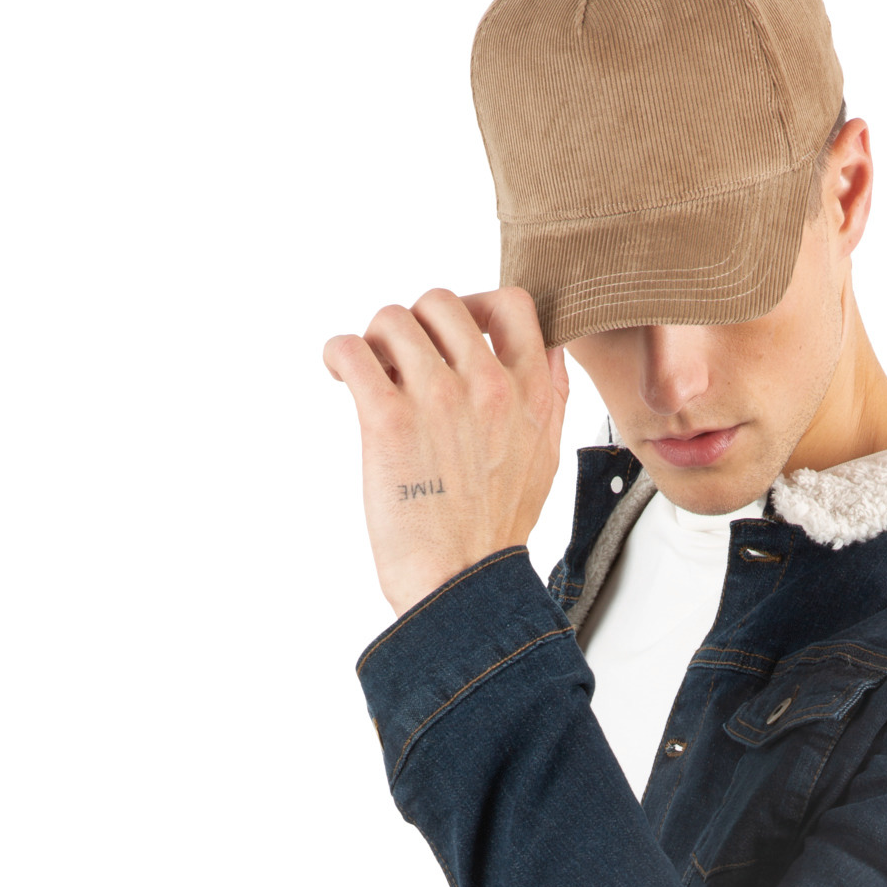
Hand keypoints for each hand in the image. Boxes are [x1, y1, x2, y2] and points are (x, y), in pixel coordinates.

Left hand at [323, 288, 567, 617]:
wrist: (461, 584)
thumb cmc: (493, 531)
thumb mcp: (545, 456)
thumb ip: (548, 396)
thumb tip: (545, 350)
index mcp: (530, 393)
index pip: (510, 304)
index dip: (475, 306)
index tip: (453, 332)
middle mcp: (489, 385)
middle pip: (441, 303)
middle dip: (414, 325)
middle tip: (401, 361)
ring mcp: (438, 398)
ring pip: (392, 319)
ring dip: (374, 342)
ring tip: (371, 374)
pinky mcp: (389, 418)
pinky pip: (351, 349)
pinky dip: (338, 354)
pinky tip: (339, 373)